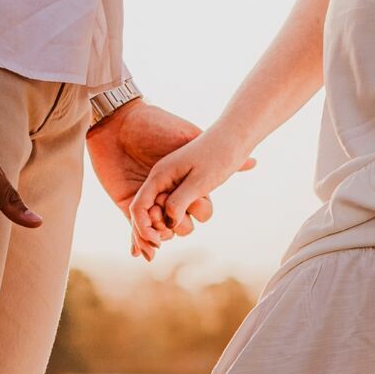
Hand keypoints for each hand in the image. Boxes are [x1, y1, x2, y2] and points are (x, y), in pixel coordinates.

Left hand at [88, 100, 254, 259]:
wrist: (120, 120)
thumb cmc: (156, 125)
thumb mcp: (187, 138)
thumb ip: (217, 154)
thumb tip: (254, 162)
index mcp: (186, 180)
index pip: (200, 207)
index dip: (196, 211)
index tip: (191, 205)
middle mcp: (170, 192)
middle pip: (181, 224)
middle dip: (176, 226)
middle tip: (163, 214)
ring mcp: (150, 199)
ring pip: (160, 229)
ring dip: (157, 236)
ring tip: (151, 232)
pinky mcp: (127, 202)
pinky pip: (135, 227)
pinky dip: (138, 241)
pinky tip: (139, 252)